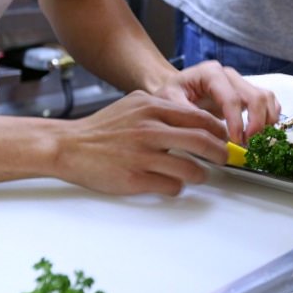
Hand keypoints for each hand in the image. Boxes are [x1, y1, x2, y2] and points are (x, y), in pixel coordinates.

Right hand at [53, 91, 229, 196]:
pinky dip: (177, 187)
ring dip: (201, 174)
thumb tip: (197, 119)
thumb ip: (164, 109)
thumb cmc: (103, 128)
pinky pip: (171, 187)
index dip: (218, 130)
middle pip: (202, 142)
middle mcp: (149, 129)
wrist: (68, 146)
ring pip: (190, 169)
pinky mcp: (134, 179)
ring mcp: (142, 156)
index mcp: (152, 108)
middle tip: (224, 158)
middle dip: (220, 153)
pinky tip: (172, 183)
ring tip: (199, 174)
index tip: (224, 138)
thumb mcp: (135, 105)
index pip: (199, 118)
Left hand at [151, 60, 280, 143]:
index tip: (237, 140)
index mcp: (210, 73)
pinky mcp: (246, 93)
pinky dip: (270, 117)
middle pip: (255, 96)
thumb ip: (186, 113)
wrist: (175, 89)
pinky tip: (262, 132)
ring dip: (267, 121)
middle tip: (249, 143)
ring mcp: (240, 82)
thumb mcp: (168, 100)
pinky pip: (268, 101)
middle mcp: (229, 75)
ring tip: (256, 140)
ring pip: (266, 97)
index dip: (237, 121)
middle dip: (257, 122)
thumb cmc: (171, 93)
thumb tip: (210, 131)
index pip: (232, 97)